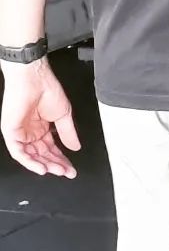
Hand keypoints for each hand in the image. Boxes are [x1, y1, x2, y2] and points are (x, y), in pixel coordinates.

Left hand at [1, 58, 79, 177]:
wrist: (35, 79)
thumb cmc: (47, 90)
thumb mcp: (64, 115)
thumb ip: (68, 133)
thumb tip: (75, 146)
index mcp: (42, 127)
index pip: (51, 148)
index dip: (62, 159)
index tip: (71, 168)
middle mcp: (30, 131)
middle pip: (42, 154)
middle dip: (56, 164)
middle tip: (67, 172)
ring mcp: (20, 132)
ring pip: (30, 156)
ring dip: (44, 165)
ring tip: (58, 171)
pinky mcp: (11, 132)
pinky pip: (19, 152)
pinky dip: (30, 162)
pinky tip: (42, 168)